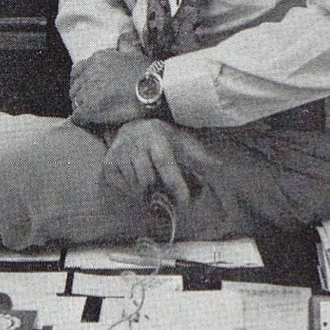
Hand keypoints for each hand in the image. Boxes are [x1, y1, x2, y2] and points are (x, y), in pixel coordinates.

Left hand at [69, 48, 150, 126]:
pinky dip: (84, 121)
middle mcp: (89, 73)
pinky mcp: (89, 110)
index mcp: (98, 59)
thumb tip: (125, 29)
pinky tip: (95, 123)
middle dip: (82, 95)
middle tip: (95, 104)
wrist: (155, 90)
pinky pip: (78, 117)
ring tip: (96, 115)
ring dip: (83, 108)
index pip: (77, 71)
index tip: (91, 89)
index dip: (83, 82)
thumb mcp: (135, 53)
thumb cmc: (149, 73)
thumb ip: (126, 42)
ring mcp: (87, 91)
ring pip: (75, 102)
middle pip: (75, 87)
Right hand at [102, 119, 216, 207]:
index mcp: (157, 137)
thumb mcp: (182, 142)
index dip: (175, 185)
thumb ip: (199, 155)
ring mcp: (119, 153)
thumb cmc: (163, 139)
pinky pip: (121, 188)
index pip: (165, 164)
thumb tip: (220, 164)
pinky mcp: (109, 163)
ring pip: (134, 186)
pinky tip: (135, 180)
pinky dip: (130, 190)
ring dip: (144, 191)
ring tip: (148, 182)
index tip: (184, 202)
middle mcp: (135, 143)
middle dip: (156, 189)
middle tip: (161, 189)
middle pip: (147, 180)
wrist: (132, 127)